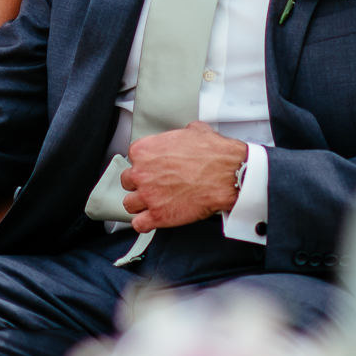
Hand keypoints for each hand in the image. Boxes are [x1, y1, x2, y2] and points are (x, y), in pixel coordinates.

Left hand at [122, 123, 247, 233]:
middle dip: (139, 184)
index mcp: (145, 150)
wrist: (227, 175)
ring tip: (151, 204)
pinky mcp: (158, 215)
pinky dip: (144, 224)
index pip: (133, 159)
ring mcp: (148, 196)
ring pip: (129, 204)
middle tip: (153, 185)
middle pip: (128, 181)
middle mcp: (141, 173)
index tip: (152, 169)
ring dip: (139, 204)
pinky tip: (151, 221)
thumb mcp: (194, 131)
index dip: (144, 165)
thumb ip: (180, 134)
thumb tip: (186, 134)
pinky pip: (139, 224)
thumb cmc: (213, 155)